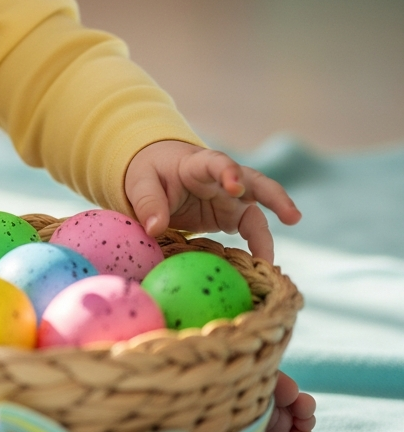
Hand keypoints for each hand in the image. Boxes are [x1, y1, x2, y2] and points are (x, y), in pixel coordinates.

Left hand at [123, 140, 301, 262]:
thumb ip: (147, 202)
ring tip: (269, 263)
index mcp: (198, 165)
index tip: (233, 185)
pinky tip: (262, 268)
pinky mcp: (231, 218)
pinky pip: (250, 233)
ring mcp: (230, 200)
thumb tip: (154, 228)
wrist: (156, 175)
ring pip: (258, 213)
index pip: (217, 163)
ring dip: (266, 236)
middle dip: (274, 197)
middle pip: (255, 183)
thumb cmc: (150, 173)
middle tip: (291, 215)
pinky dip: (257, 249)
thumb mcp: (140, 183)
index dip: (228, 172)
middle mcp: (222, 181)